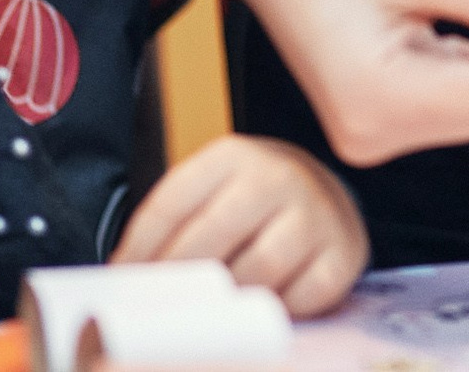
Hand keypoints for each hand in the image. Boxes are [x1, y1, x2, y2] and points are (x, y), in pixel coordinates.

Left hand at [116, 136, 367, 315]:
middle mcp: (278, 175)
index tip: (124, 283)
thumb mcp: (211, 193)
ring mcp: (316, 213)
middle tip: (163, 308)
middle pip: (212, 237)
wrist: (323, 194)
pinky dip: (278, 312)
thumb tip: (124, 275)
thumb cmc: (251, 202)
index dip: (139, 250)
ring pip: (258, 271)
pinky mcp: (345, 253)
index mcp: (233, 155)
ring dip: (230, 299)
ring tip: (211, 313)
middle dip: (180, 279)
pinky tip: (263, 310)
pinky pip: (302, 297)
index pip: (171, 204)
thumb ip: (174, 224)